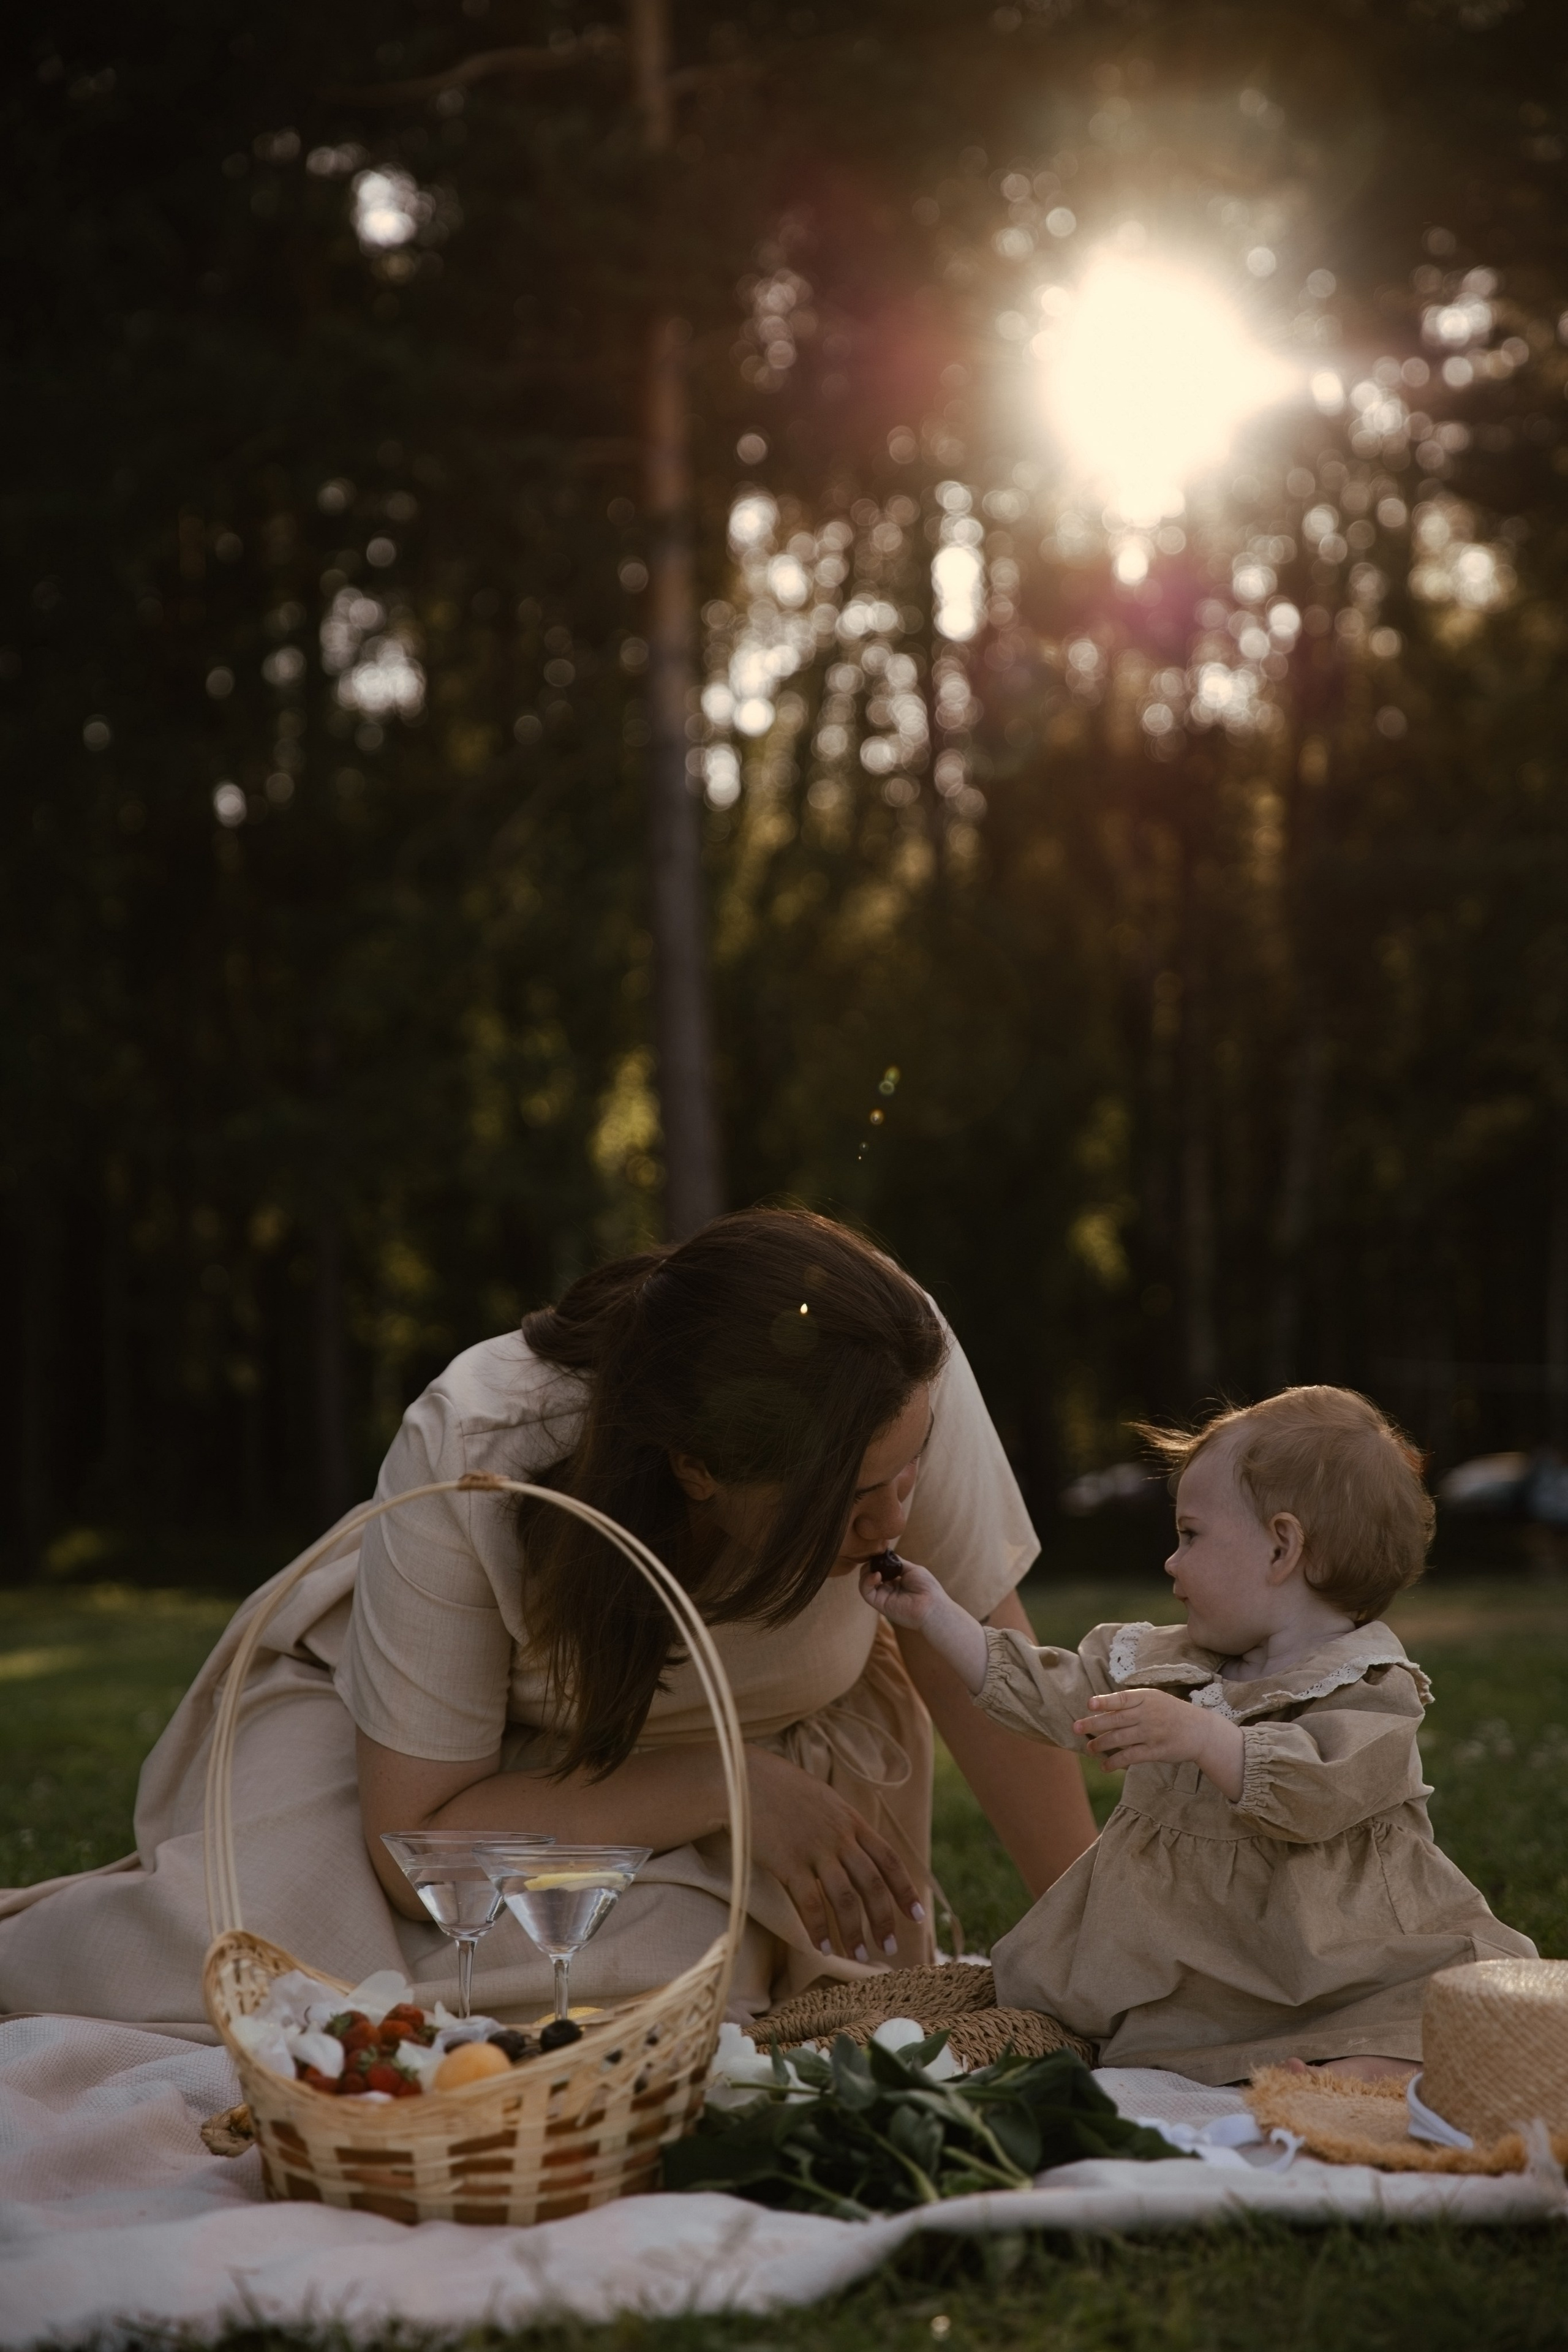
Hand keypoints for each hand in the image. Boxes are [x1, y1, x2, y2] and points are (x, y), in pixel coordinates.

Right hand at [746, 1745, 925, 1961]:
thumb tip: (857, 1851)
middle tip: (890, 1947)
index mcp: (851, 1820)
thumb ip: (842, 1824)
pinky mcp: (788, 1862)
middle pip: (872, 1884)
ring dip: (855, 1932)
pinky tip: (822, 1947)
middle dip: (884, 1919)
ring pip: (845, 1898)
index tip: (917, 1916)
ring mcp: (814, 1849)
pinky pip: (810, 1903)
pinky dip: (819, 1928)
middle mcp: (839, 1836)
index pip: (888, 1859)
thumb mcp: (823, 1799)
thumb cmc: (780, 1788)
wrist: (742, 1777)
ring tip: (859, 1957)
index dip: (904, 1890)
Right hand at [858, 1553, 942, 1629]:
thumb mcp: (912, 1569)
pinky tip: (877, 1575)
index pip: (880, 1568)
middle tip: (874, 1559)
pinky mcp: (879, 1604)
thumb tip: (885, 1554)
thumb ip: (897, 1562)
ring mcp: (883, 1596)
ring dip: (866, 1571)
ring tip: (875, 1568)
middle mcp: (888, 1588)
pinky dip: (867, 1581)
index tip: (878, 1552)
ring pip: (864, 1583)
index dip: (877, 1560)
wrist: (932, 1606)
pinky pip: (866, 1592)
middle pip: (870, 1574)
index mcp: (897, 1580)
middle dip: (869, 1564)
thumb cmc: (927, 1588)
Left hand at [1072, 1688, 1244, 1799]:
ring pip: (1120, 1739)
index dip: (1105, 1702)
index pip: (1121, 1699)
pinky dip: (1115, 1762)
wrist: (1199, 1731)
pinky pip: (1131, 1757)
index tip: (1089, 1704)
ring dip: (1101, 1744)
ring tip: (1089, 1748)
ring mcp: (1152, 1733)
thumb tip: (1101, 1708)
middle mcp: (1148, 1714)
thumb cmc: (1171, 1712)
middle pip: (1116, 1720)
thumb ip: (1131, 1702)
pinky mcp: (1156, 1751)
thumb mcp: (1154, 1699)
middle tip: (1075, 1728)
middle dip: (1094, 1724)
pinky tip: (1105, 1766)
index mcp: (1146, 1698)